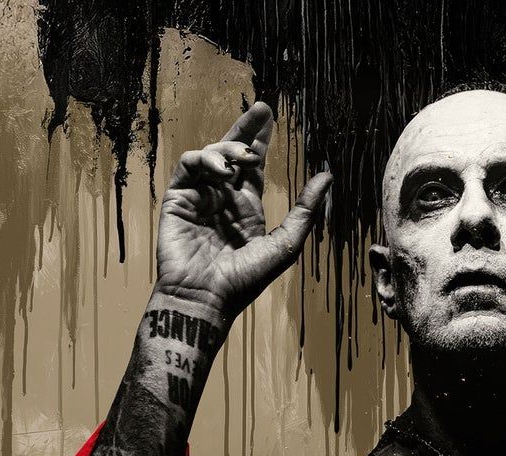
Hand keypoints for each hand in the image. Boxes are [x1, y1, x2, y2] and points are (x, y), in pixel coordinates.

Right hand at [155, 102, 331, 317]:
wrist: (205, 297)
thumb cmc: (245, 279)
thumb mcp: (286, 243)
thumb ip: (305, 209)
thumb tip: (328, 176)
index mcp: (247, 208)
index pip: (254, 167)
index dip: (260, 141)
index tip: (270, 117)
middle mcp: (223, 199)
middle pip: (232, 153)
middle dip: (246, 128)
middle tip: (263, 108)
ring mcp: (199, 197)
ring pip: (211, 155)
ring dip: (229, 148)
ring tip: (243, 158)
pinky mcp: (177, 199)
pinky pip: (189, 166)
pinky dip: (205, 159)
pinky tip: (223, 171)